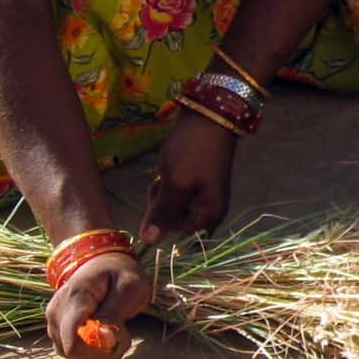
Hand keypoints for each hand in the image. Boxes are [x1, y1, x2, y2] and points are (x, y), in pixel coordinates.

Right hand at [47, 250, 150, 358]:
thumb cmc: (120, 273)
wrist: (102, 262)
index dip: (96, 353)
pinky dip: (93, 353)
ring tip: (117, 334)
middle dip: (103, 354)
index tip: (119, 340)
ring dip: (99, 355)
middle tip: (124, 334)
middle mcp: (56, 313)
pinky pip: (73, 353)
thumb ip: (115, 312)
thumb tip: (103, 338)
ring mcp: (54, 322)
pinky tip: (108, 341)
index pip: (72, 343)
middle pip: (73, 353)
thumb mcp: (130, 286)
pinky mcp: (57, 329)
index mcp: (74, 300)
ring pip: (73, 357)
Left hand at [140, 110, 238, 244]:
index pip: (174, 231)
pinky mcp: (197, 182)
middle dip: (162, 202)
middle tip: (165, 179)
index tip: (161, 193)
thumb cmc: (193, 152)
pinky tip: (171, 167)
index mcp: (209, 215)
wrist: (209, 117)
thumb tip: (148, 242)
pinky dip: (168, 182)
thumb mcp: (175, 184)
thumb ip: (162, 214)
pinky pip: (176, 192)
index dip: (161, 215)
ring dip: (163, 190)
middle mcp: (210, 210)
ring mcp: (204, 195)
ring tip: (169, 170)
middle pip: (173, 219)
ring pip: (171, 204)